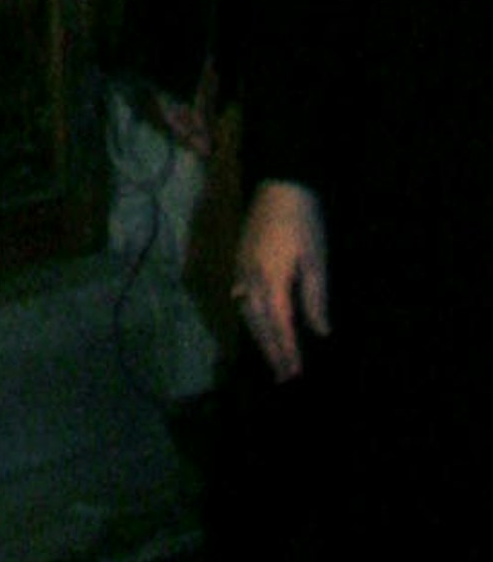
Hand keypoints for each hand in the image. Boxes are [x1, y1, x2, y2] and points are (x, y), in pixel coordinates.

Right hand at [235, 179, 327, 380]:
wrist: (280, 184)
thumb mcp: (316, 261)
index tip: (295, 374)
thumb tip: (320, 332)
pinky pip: (241, 297)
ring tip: (271, 358)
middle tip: (283, 378)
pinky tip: (254, 322)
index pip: (280, 325)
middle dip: (271, 351)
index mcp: (271, 280)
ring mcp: (242, 267)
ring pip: (247, 312)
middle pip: (259, 323)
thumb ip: (315, 299)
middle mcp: (251, 278)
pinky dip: (248, 316)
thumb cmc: (304, 222)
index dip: (288, 351)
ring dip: (259, 337)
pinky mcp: (240, 258)